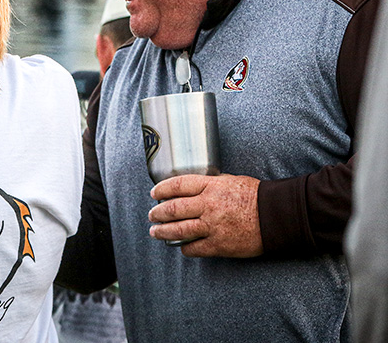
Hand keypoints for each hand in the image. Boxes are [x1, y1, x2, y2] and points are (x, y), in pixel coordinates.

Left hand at [148, 173, 262, 257]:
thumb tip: (192, 187)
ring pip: (178, 230)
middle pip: (173, 209)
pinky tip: (181, 246)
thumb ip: (210, 184)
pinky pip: (194, 248)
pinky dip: (184, 248)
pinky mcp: (219, 245)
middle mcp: (208, 205)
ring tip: (155, 232)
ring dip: (163, 232)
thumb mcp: (231, 180)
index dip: (161, 189)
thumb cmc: (257, 195)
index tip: (154, 194)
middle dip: (158, 213)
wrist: (278, 216)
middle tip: (152, 215)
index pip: (177, 185)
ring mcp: (213, 226)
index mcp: (211, 186)